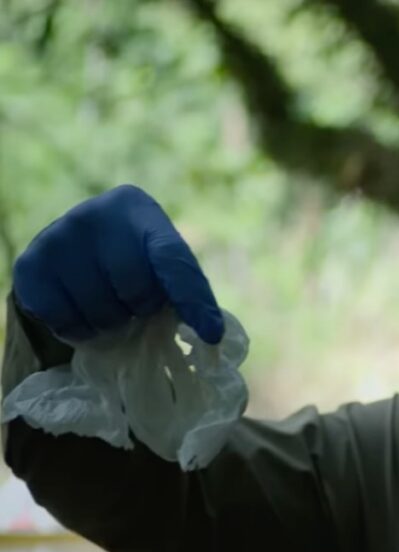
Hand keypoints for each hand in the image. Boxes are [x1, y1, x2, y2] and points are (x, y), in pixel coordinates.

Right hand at [13, 185, 223, 343]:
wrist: (72, 249)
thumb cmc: (131, 258)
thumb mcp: (161, 262)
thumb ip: (184, 288)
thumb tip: (211, 334)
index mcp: (140, 211)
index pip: (172, 258)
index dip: (193, 299)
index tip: (211, 334)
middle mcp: (96, 215)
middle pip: (135, 290)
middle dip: (142, 307)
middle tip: (135, 302)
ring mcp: (58, 237)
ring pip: (101, 312)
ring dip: (112, 323)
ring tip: (109, 305)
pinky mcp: (30, 265)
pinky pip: (66, 322)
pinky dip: (79, 330)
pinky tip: (80, 310)